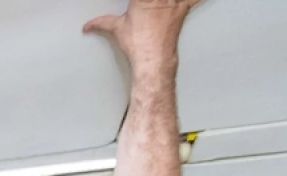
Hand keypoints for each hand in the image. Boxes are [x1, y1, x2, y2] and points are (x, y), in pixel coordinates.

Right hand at [84, 0, 202, 68]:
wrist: (153, 58)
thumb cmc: (137, 44)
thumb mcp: (116, 30)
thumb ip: (102, 23)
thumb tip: (89, 26)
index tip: (134, 0)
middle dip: (153, 0)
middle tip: (148, 2)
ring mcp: (173, 2)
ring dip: (169, 1)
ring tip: (163, 2)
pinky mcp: (182, 8)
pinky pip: (193, 0)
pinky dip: (196, 0)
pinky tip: (197, 0)